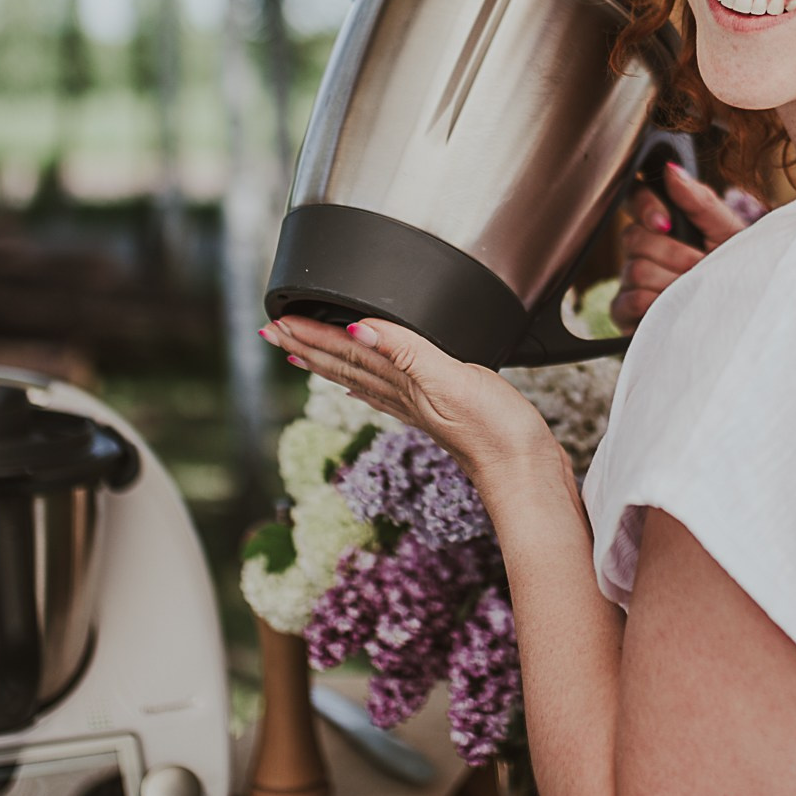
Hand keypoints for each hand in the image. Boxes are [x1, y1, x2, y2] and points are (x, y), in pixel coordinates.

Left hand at [259, 313, 564, 501]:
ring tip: (298, 353)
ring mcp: (418, 405)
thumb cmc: (497, 431)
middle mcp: (404, 394)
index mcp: (403, 381)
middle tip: (270, 332)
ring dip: (326, 361)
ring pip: (359, 376)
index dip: (310, 334)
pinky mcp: (437, 411)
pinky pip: (386, 392)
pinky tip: (357, 385)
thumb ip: (407, 352)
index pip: (346, 351)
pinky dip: (364, 384)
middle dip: (305, 346)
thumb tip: (357, 330)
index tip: (277, 323)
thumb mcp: (453, 381)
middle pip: (343, 364)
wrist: (524, 472)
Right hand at [611, 163, 751, 331]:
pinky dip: (654, 305)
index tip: (667, 223)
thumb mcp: (727, 231)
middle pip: (632, 237)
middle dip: (672, 253)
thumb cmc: (737, 267)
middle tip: (698, 265)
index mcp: (662, 222)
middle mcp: (641, 249)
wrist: (744, 311)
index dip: (645, 207)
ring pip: (634, 270)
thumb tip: (670, 170)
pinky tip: (673, 308)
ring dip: (670, 283)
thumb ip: (699, 201)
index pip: (634, 197)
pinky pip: (628, 301)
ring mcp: (631, 280)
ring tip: (693, 291)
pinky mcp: (626, 312)